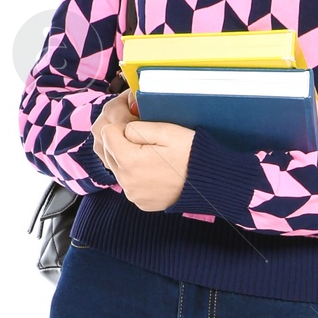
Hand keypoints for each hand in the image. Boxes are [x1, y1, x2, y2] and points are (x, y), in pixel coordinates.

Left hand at [90, 90, 193, 211]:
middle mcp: (126, 181)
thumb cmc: (192, 153)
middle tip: (140, 128)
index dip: (121, 120)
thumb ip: (136, 127)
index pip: (106, 132)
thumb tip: (120, 129)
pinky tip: (151, 164)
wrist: (211, 182)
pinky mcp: (141, 201)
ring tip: (145, 146)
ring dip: (124, 154)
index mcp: (129, 160)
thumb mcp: (166, 130)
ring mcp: (133, 193)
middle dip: (118, 136)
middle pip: (107, 149)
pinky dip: (134, 171)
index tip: (136, 116)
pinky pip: (128, 181)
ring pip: (115, 166)